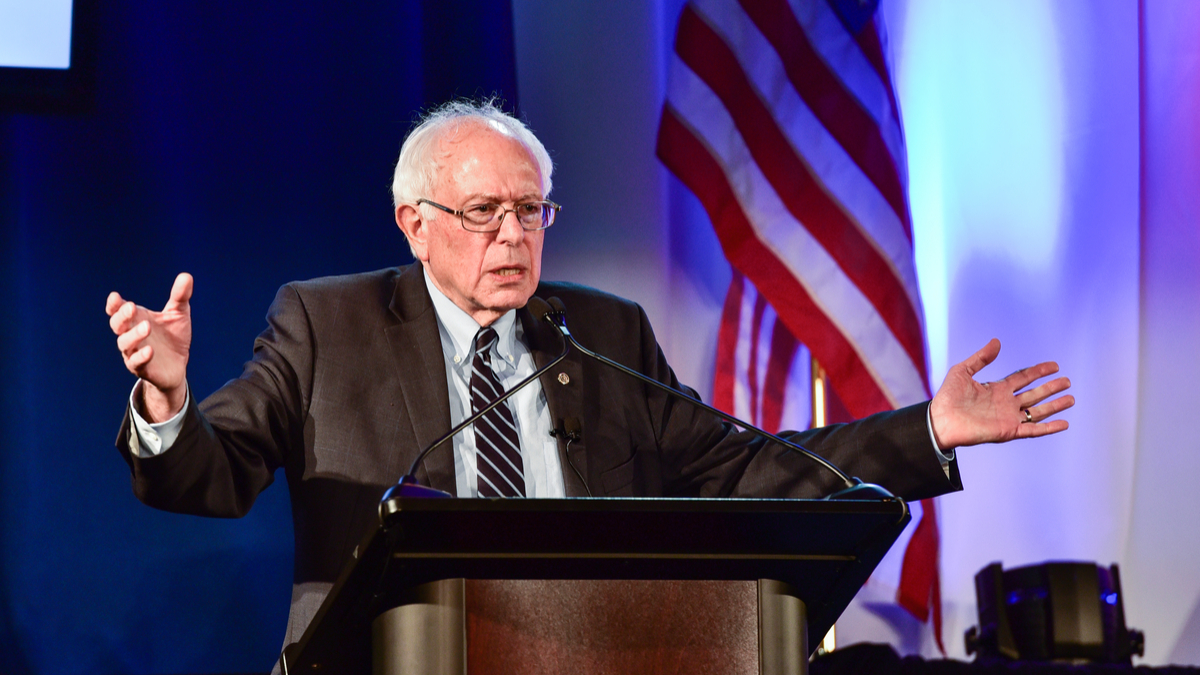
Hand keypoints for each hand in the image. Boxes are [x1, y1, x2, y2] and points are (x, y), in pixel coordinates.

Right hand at [106, 273, 192, 421]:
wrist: (178, 365)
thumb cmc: (173, 337)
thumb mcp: (179, 314)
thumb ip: (180, 297)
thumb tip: (187, 275)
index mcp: (135, 319)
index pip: (117, 311)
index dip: (114, 304)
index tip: (115, 296)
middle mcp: (130, 335)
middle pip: (117, 325)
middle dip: (122, 316)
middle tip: (132, 308)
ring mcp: (134, 352)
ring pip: (125, 344)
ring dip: (134, 335)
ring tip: (146, 327)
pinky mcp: (142, 368)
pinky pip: (137, 363)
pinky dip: (141, 356)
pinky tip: (150, 351)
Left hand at [929, 338, 1073, 448]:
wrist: (940, 419)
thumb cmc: (947, 397)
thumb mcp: (963, 371)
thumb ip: (981, 357)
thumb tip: (997, 341)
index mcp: (997, 389)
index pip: (1023, 378)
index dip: (1038, 371)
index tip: (1054, 365)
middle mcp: (1005, 403)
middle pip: (1034, 394)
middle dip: (1051, 388)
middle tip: (1067, 381)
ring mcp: (1008, 417)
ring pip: (1038, 411)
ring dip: (1055, 405)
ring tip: (1071, 399)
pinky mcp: (1008, 431)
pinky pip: (1033, 430)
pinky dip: (1049, 428)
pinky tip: (1064, 423)